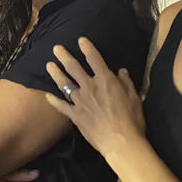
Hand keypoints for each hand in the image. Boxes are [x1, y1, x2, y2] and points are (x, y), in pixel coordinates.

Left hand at [45, 37, 145, 155]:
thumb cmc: (131, 119)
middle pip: (74, 68)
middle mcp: (90, 87)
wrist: (120, 142)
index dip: (87, 48)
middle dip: (64, 56)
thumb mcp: (134, 97)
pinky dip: (53, 101)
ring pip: (64, 84)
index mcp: (105, 80)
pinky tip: (47, 95)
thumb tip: (121, 71)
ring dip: (55, 73)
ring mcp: (80, 101)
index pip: (94, 59)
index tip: (80, 40)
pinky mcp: (75, 115)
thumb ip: (126, 82)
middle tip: (56, 48)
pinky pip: (61, 106)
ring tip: (48, 65)